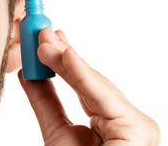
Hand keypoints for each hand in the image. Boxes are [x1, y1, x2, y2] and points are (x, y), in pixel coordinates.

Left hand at [18, 28, 159, 145]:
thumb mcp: (57, 134)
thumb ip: (46, 102)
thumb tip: (29, 74)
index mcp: (106, 125)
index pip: (81, 87)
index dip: (61, 64)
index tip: (45, 44)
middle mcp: (123, 122)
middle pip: (88, 82)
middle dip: (63, 56)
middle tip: (43, 33)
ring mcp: (134, 125)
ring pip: (94, 85)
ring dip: (67, 60)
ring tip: (45, 40)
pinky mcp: (139, 129)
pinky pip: (104, 97)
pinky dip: (83, 75)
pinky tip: (65, 54)